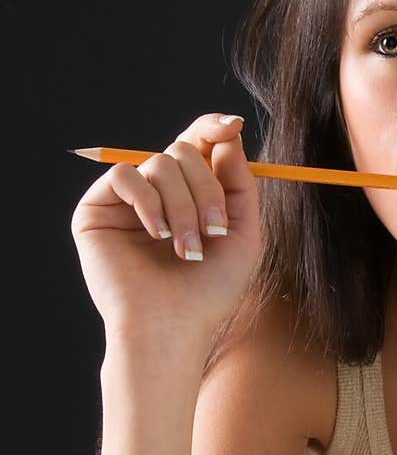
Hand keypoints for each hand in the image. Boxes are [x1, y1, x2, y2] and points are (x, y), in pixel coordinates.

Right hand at [70, 111, 262, 349]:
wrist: (172, 327)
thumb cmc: (208, 291)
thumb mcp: (242, 234)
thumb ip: (240, 183)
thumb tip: (229, 133)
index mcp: (189, 195)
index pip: (198, 146)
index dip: (213, 129)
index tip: (232, 126)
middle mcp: (157, 193)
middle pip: (184, 151)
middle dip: (206, 188)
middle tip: (214, 230)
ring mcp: (126, 201)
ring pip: (158, 162)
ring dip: (182, 205)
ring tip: (186, 248)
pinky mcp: (96, 210)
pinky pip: (124, 175)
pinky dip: (148, 202)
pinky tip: (156, 235)